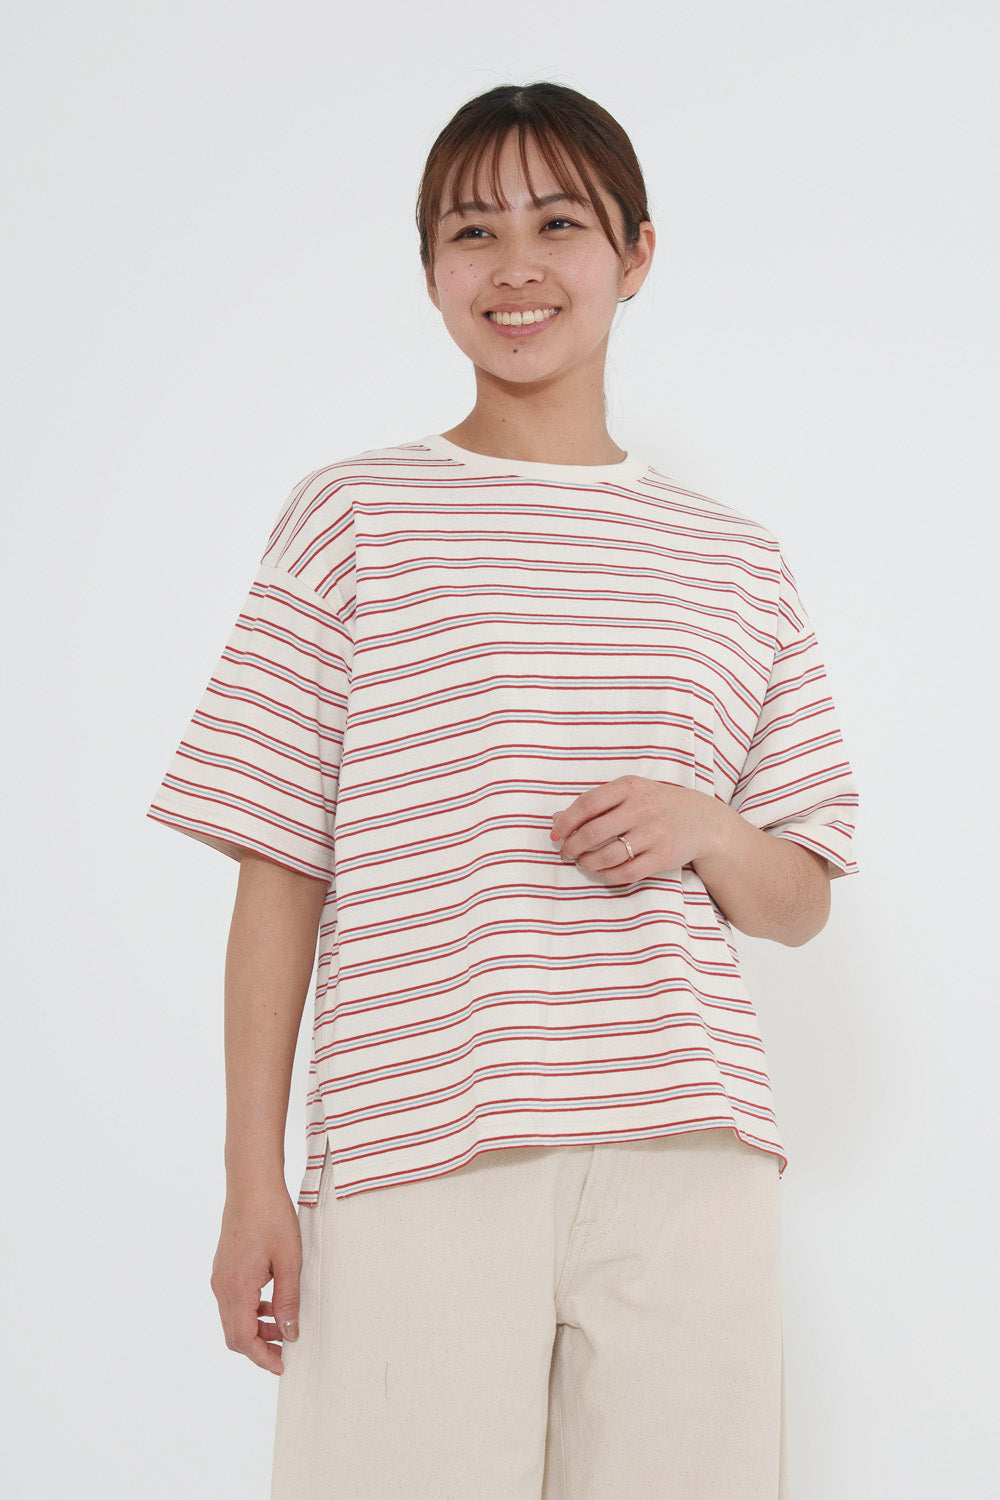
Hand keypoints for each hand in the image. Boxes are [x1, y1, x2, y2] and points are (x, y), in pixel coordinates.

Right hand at [211, 1179, 302, 1375]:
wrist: (251, 1184)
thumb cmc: (271, 1217)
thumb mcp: (289, 1261)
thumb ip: (288, 1300)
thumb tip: (290, 1332)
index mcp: (237, 1288)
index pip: (243, 1339)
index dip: (262, 1358)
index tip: (281, 1365)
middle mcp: (222, 1286)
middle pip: (234, 1334)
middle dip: (259, 1347)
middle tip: (285, 1350)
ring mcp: (219, 1276)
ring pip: (233, 1318)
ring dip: (256, 1328)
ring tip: (283, 1324)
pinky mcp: (223, 1267)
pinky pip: (232, 1301)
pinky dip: (250, 1310)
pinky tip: (271, 1300)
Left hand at [550, 774, 722, 885]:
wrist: (701, 820)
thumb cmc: (655, 804)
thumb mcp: (630, 793)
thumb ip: (596, 803)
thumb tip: (556, 820)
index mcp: (630, 787)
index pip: (587, 804)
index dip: (566, 822)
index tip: (556, 833)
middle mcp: (642, 808)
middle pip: (593, 832)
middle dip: (572, 846)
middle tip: (566, 852)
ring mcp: (654, 833)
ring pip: (607, 856)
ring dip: (587, 862)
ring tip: (583, 861)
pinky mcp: (662, 856)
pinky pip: (626, 872)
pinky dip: (608, 875)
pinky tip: (603, 870)